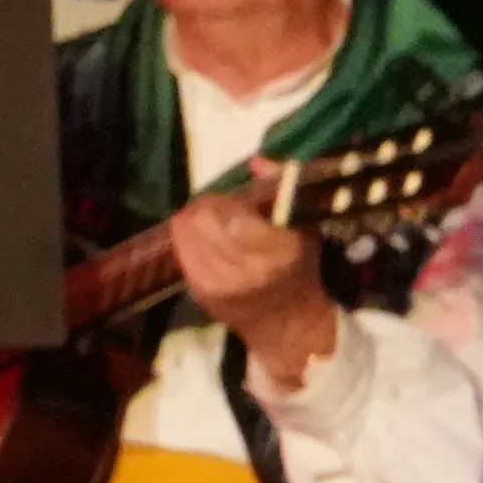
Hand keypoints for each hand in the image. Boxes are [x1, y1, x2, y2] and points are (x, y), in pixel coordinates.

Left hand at [166, 180, 341, 382]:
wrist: (286, 322)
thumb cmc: (298, 268)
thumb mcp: (303, 227)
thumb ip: (283, 189)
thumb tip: (258, 161)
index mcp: (276, 251)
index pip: (232, 214)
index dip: (229, 201)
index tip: (237, 202)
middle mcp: (244, 270)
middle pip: (202, 219)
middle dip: (208, 207)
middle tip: (220, 209)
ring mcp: (217, 284)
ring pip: (185, 233)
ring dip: (195, 221)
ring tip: (211, 224)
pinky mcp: (198, 292)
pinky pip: (179, 251)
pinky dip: (188, 240)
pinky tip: (204, 242)